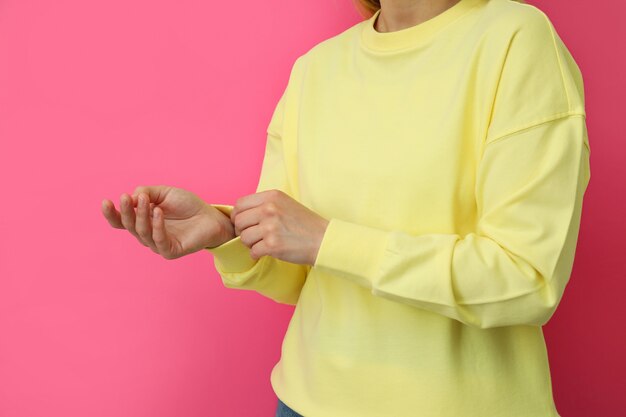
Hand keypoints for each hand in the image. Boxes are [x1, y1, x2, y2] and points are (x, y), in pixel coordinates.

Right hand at [101, 185, 233, 258]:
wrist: (210, 216)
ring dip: (141, 215)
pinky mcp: (171, 251)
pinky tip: (158, 212)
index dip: (111, 214)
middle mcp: (147, 234)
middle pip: (130, 225)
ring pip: (142, 232)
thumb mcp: (164, 193)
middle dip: (127, 211)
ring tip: (146, 200)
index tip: (106, 201)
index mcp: (142, 221)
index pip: (121, 221)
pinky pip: (159, 240)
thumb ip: (147, 193)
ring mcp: (158, 244)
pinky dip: (157, 226)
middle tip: (127, 197)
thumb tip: (131, 197)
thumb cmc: (186, 204)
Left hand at [230, 189, 328, 265]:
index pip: (240, 204)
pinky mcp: (272, 244)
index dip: (238, 216)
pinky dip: (257, 255)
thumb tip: (241, 214)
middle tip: (253, 237)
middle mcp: (269, 209)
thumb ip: (265, 205)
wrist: (323, 240)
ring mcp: (270, 227)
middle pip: (239, 221)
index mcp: (271, 196)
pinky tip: (267, 252)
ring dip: (250, 244)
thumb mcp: (285, 204)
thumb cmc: (305, 224)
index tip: (244, 224)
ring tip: (263, 244)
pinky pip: (253, 252)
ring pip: (244, 238)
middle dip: (243, 231)